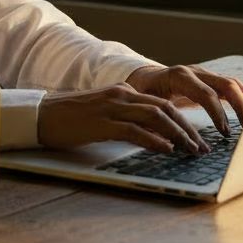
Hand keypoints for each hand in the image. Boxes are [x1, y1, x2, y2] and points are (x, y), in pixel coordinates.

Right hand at [37, 83, 210, 154]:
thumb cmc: (70, 119)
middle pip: (165, 108)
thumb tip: (152, 135)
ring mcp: (112, 107)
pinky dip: (154, 140)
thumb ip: (126, 118)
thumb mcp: (103, 114)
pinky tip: (166, 150)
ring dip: (178, 135)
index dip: (183, 121)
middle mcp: (121, 95)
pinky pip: (135, 130)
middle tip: (202, 148)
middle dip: (188, 129)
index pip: (162, 103)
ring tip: (191, 151)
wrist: (41, 115)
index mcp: (123, 91)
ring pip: (156, 117)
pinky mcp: (102, 123)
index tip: (197, 139)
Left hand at [125, 64, 242, 134]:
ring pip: (233, 84)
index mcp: (179, 77)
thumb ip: (154, 117)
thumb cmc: (143, 92)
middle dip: (241, 107)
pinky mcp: (210, 81)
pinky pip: (232, 87)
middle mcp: (195, 72)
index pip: (206, 93)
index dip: (218, 113)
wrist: (143, 77)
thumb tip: (165, 139)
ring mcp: (205, 74)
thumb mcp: (144, 103)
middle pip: (226, 85)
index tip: (225, 132)